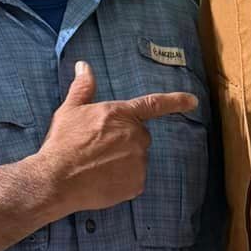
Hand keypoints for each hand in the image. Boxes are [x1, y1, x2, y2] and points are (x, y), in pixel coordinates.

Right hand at [38, 62, 196, 213]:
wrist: (57, 179)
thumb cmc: (63, 143)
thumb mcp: (70, 110)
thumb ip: (83, 88)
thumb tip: (84, 66)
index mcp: (122, 114)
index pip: (154, 104)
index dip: (176, 101)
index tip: (193, 101)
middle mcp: (136, 136)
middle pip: (138, 136)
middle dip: (122, 141)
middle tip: (97, 148)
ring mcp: (138, 161)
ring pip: (135, 159)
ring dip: (122, 162)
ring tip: (96, 166)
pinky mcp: (136, 184)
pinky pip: (133, 180)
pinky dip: (121, 181)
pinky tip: (102, 180)